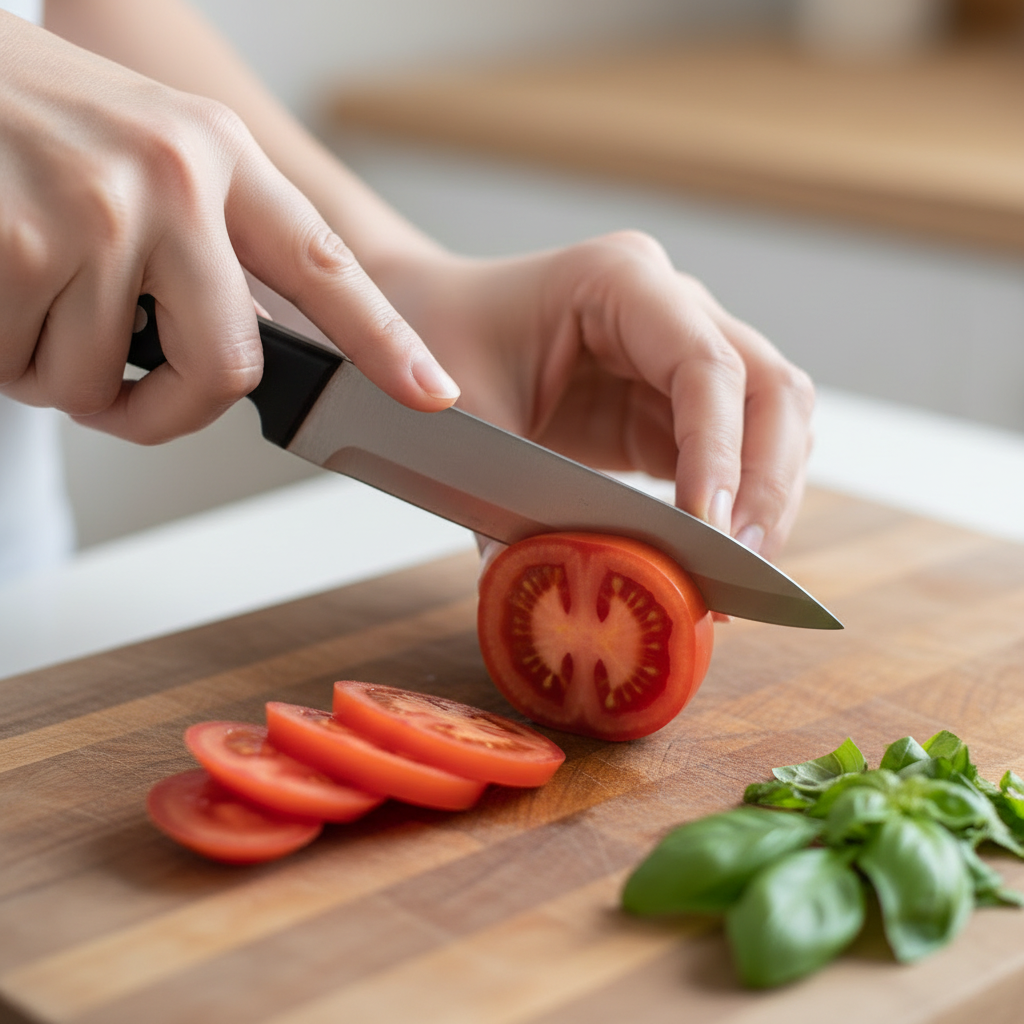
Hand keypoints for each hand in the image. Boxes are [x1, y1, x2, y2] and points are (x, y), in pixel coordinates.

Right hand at [0, 12, 457, 443]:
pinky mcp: (15, 248)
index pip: (324, 265)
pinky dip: (3, 356)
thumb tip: (236, 353)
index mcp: (218, 156)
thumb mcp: (142, 149)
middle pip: (226, 368)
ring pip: (103, 384)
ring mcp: (96, 213)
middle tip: (120, 397)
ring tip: (26, 296)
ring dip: (59, 372)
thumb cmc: (26, 119)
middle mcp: (173, 180)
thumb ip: (207, 241)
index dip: (386, 341)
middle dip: (167, 411)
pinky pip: (26, 372)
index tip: (432, 394)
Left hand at [379, 232, 813, 560]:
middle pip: (770, 389)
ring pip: (772, 420)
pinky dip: (738, 503)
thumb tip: (552, 586)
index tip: (708, 531)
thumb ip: (508, 499)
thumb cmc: (443, 338)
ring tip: (735, 576)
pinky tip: (714, 556)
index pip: (704, 364)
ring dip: (766, 498)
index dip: (719, 451)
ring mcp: (682, 351)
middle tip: (740, 568)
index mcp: (618, 280)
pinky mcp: (674, 403)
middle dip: (766, 483)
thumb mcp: (466, 416)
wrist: (433, 319)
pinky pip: (736, 451)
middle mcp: (670, 306)